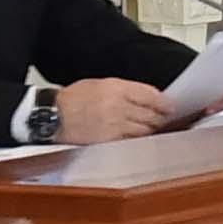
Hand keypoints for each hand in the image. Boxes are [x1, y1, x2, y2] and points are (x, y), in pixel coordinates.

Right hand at [54, 75, 169, 143]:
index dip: (164, 102)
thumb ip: (124, 90)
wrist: (53, 115)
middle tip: (165, 118)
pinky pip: (131, 140)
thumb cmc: (73, 99)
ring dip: (151, 129)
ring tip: (153, 128)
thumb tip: (144, 97)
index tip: (169, 106)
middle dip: (160, 117)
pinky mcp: (109, 140)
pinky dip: (138, 139)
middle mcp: (118, 106)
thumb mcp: (99, 84)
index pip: (150, 95)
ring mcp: (114, 124)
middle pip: (151, 114)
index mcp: (116, 88)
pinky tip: (139, 137)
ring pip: (144, 129)